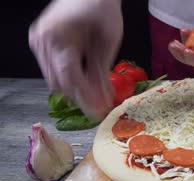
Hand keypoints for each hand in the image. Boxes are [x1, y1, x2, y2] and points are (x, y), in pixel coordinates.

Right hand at [29, 0, 122, 119]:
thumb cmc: (102, 10)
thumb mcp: (108, 41)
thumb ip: (102, 71)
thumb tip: (102, 98)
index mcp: (58, 36)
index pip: (69, 75)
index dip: (84, 97)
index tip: (98, 110)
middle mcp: (43, 40)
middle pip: (58, 82)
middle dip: (80, 97)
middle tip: (99, 107)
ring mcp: (38, 42)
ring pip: (53, 79)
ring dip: (74, 90)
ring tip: (95, 97)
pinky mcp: (40, 44)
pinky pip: (52, 70)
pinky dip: (68, 79)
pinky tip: (85, 83)